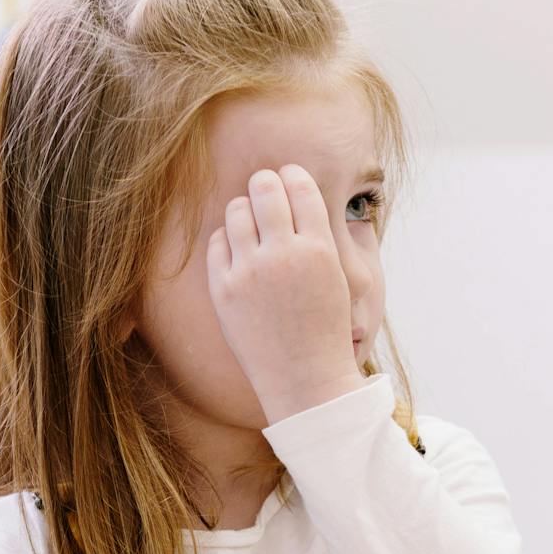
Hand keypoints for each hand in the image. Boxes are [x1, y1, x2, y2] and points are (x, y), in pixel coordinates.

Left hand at [207, 164, 365, 422]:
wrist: (304, 377)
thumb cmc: (323, 325)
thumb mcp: (335, 275)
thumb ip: (314, 234)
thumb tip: (292, 189)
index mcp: (319, 249)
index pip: (300, 185)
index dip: (292, 175)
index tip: (288, 178)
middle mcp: (284, 255)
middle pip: (264, 188)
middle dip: (264, 183)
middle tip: (264, 189)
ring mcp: (250, 272)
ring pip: (237, 210)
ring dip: (244, 208)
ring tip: (251, 222)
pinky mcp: (223, 289)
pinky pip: (217, 241)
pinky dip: (227, 239)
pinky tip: (238, 250)